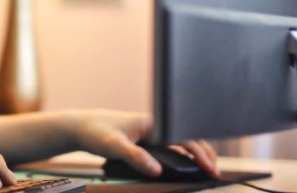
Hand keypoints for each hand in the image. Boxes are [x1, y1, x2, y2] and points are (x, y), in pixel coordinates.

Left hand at [67, 110, 219, 178]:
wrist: (80, 126)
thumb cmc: (96, 132)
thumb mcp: (114, 145)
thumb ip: (135, 157)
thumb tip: (156, 170)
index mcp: (152, 123)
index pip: (185, 137)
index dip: (200, 153)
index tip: (210, 168)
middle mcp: (154, 125)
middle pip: (188, 138)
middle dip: (205, 153)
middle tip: (215, 172)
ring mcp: (151, 131)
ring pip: (181, 141)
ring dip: (197, 153)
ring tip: (207, 168)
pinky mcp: (145, 138)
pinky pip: (171, 145)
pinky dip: (184, 154)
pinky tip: (187, 163)